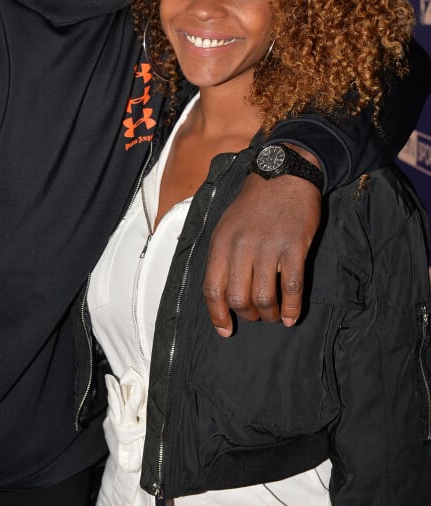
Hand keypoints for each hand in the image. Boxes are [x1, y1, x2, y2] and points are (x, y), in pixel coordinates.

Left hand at [203, 171, 321, 334]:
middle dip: (247, 315)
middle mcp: (241, 247)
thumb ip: (223, 256)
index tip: (225, 330)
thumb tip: (222, 293)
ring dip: (269, 315)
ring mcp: (268, 247)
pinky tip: (292, 316)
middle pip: (238, 298)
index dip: (217, 314)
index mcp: (221, 243)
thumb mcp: (227, 225)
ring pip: (264, 297)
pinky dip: (292, 308)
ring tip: (275, 316)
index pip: (212, 288)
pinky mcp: (294, 247)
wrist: (284, 175)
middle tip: (257, 316)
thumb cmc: (254, 204)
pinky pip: (292, 288)